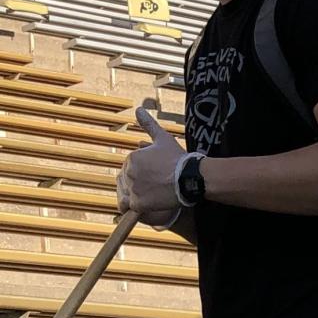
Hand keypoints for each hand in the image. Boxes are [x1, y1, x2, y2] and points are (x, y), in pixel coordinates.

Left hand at [117, 107, 184, 225]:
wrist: (190, 178)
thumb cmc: (178, 158)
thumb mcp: (163, 138)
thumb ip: (148, 124)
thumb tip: (138, 109)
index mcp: (132, 157)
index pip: (129, 167)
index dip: (142, 172)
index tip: (155, 175)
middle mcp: (129, 172)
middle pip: (126, 181)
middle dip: (138, 184)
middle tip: (155, 186)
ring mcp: (133, 188)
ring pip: (126, 194)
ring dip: (136, 195)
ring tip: (152, 195)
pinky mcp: (138, 204)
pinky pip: (129, 208)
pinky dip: (135, 208)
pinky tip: (145, 206)